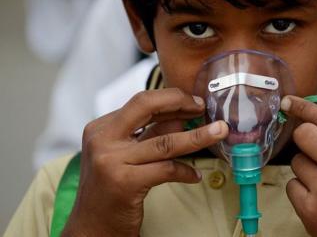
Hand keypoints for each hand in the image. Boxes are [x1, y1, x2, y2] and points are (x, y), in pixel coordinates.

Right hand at [62, 88, 227, 235]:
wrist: (91, 227)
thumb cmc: (110, 190)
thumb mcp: (124, 155)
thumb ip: (148, 135)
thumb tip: (182, 118)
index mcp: (101, 128)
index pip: (141, 102)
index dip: (171, 99)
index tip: (193, 102)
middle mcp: (102, 140)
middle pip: (146, 106)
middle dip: (180, 102)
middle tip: (203, 107)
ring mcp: (111, 161)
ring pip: (165, 141)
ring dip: (197, 136)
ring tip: (219, 132)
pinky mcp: (124, 183)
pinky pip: (166, 170)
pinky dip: (186, 171)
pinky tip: (195, 175)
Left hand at [281, 96, 316, 236]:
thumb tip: (315, 118)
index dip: (305, 107)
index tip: (289, 102)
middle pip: (303, 135)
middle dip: (306, 140)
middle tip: (316, 152)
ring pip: (295, 161)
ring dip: (306, 169)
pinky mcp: (310, 210)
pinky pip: (291, 185)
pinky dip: (301, 190)